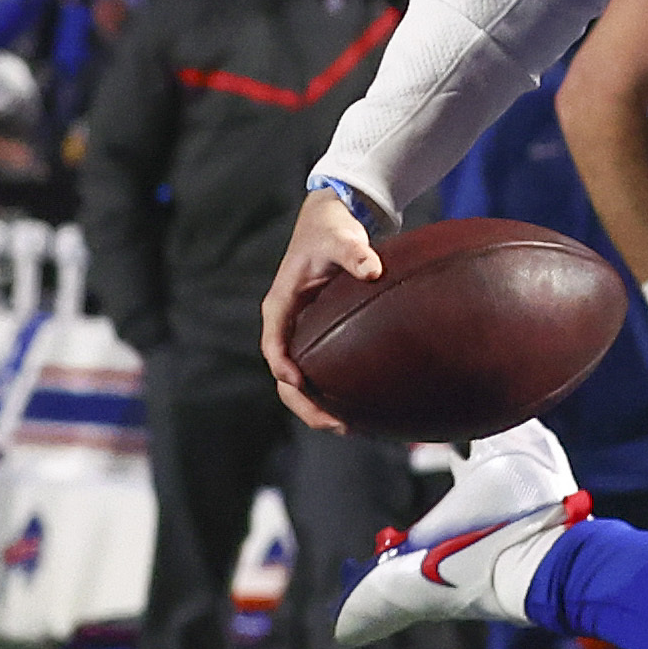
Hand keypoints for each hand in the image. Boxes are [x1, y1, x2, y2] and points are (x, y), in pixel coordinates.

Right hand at [262, 183, 385, 430]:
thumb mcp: (342, 237)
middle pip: (283, 373)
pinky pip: (318, 369)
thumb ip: (356, 252)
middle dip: (303, 403)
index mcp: (281, 304)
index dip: (284, 366)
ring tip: (348, 427)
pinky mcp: (316, 334)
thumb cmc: (332, 229)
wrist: (333, 221)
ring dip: (315, 405)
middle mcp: (286, 323)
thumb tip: (373, 269)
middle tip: (335, 424)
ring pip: (298, 379)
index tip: (301, 384)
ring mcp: (300, 332)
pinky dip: (331, 390)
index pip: (274, 342)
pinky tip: (359, 406)